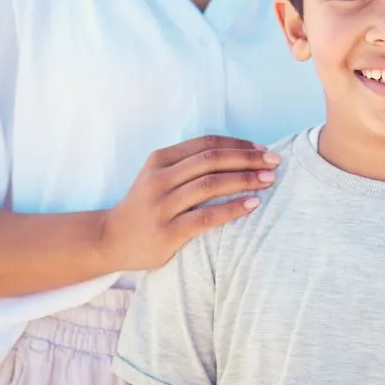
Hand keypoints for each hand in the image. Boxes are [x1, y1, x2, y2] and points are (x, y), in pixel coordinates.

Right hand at [100, 135, 280, 270]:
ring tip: (269, 180)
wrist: (109, 240)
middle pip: (212, 160)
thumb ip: (188, 164)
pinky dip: (232, 208)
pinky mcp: (167, 232)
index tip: (262, 149)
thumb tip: (238, 154)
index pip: (207, 143)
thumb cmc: (145, 205)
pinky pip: (206, 217)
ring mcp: (162, 205)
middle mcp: (160, 179)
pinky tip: (252, 204)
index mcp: (160, 159)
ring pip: (210, 184)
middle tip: (274, 162)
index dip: (238, 144)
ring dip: (244, 179)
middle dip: (247, 159)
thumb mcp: (159, 175)